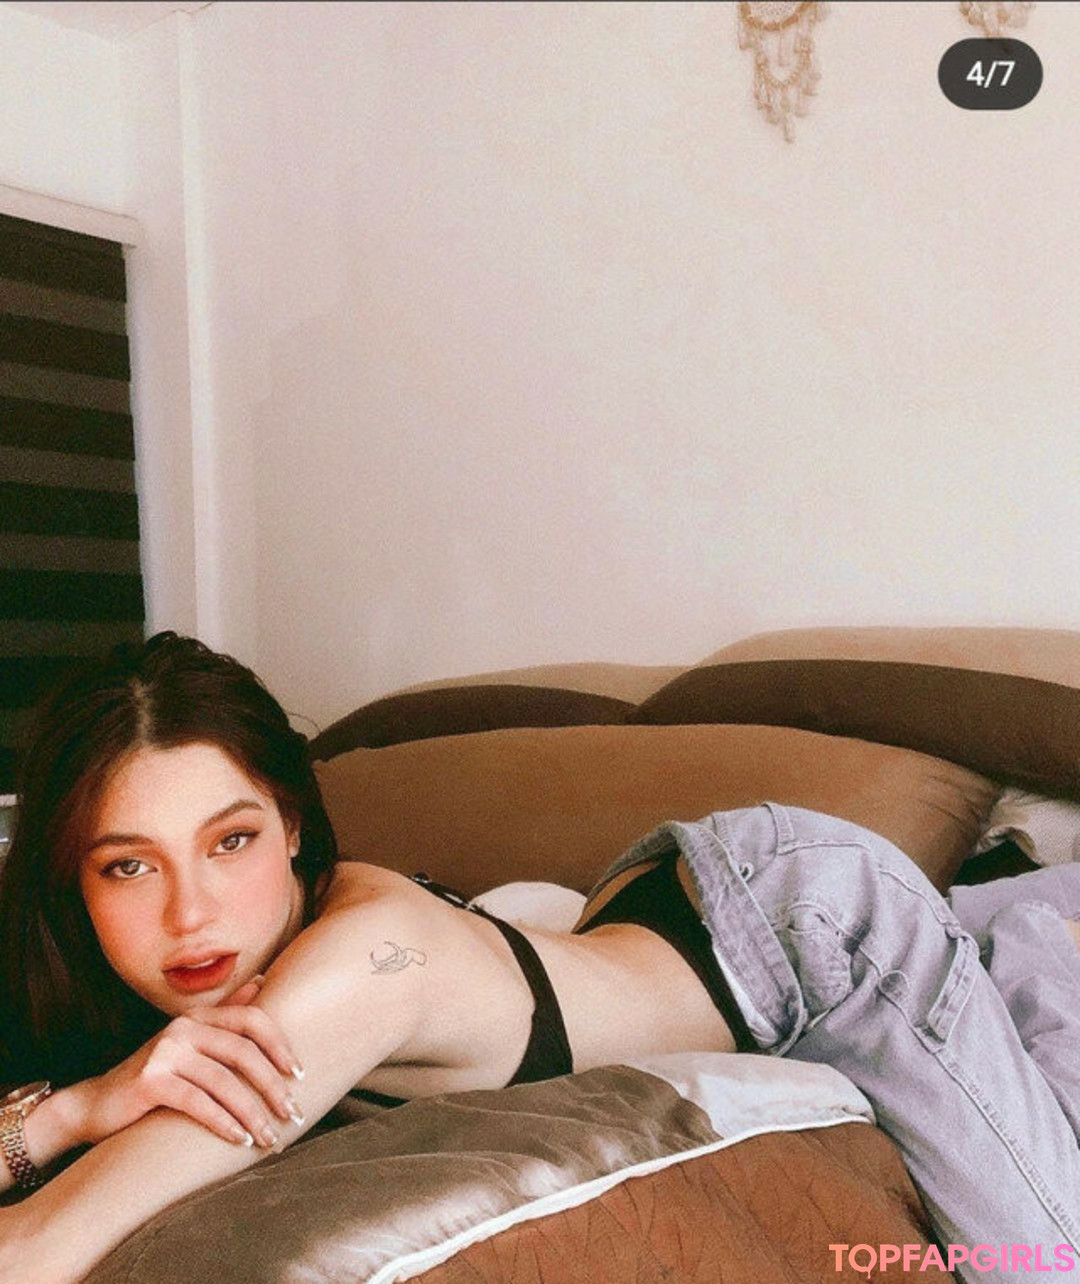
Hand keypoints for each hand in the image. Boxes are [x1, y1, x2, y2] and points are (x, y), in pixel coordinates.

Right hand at [75, 976, 304, 1149]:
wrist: (95, 1105)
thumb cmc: (155, 1079)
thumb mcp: (191, 1045)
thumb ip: (225, 1016)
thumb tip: (263, 981)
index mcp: (199, 1017)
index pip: (252, 1019)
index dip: (280, 1046)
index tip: (300, 1075)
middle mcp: (183, 1027)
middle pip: (243, 1052)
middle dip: (273, 1086)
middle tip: (294, 1114)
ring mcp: (165, 1052)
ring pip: (224, 1082)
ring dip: (252, 1113)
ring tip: (270, 1137)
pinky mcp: (150, 1081)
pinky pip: (198, 1103)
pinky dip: (223, 1123)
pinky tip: (240, 1140)